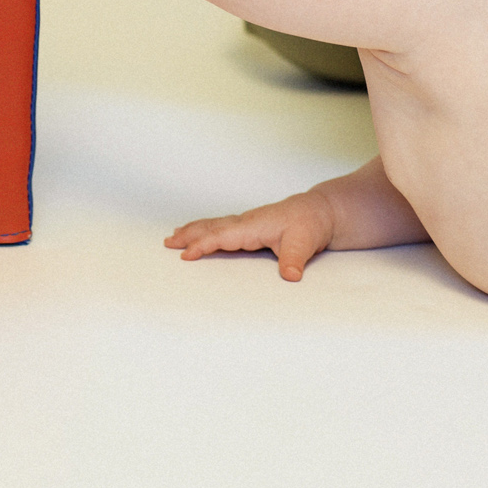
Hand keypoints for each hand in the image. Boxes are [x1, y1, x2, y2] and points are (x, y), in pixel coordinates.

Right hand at [164, 190, 337, 280]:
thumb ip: (294, 259)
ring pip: (213, 225)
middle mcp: (245, 222)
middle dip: (188, 235)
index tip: (185, 254)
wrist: (320, 211)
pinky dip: (205, 230)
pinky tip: (201, 233)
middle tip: (167, 242)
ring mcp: (246, 223)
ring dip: (193, 230)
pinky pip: (221, 227)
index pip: (221, 236)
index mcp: (252, 226)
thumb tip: (290, 276)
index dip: (202, 245)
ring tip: (174, 236)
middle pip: (210, 227)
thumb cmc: (310, 223)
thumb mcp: (304, 243)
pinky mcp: (250, 227)